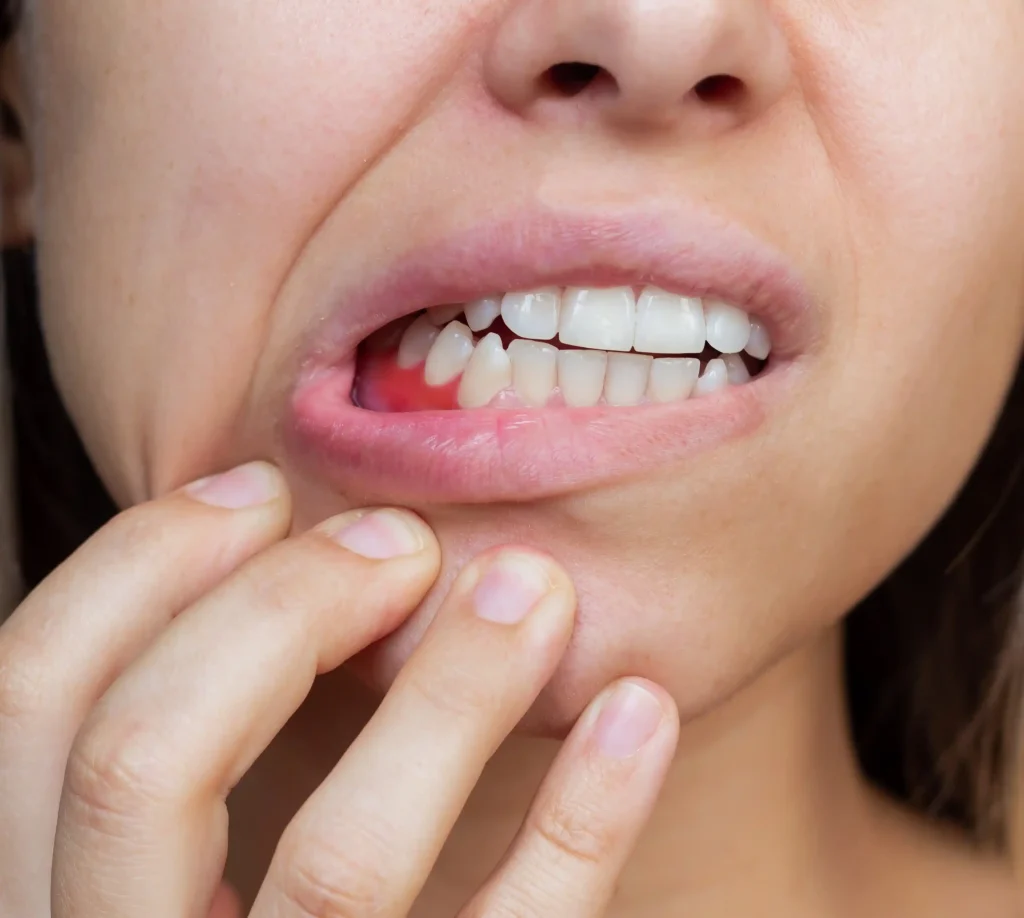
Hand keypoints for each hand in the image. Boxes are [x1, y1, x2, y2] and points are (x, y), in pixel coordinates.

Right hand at [0, 462, 678, 916]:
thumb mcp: (165, 851)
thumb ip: (185, 733)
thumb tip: (265, 537)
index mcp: (53, 896)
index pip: (29, 701)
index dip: (138, 565)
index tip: (261, 489)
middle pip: (146, 759)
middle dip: (277, 607)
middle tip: (398, 542)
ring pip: (337, 863)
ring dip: (451, 692)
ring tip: (533, 589)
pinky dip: (582, 818)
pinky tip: (636, 710)